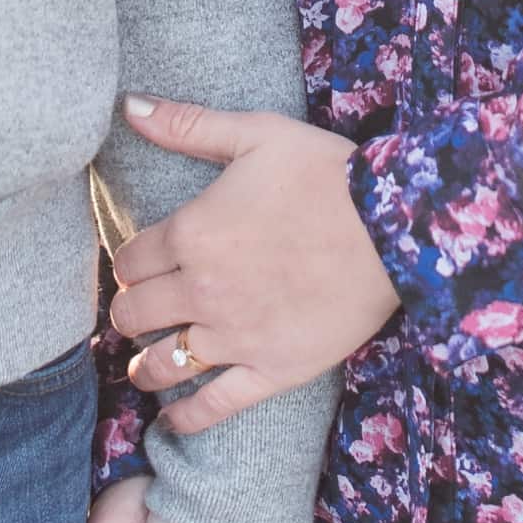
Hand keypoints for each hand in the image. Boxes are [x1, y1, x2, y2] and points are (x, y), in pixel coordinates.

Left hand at [112, 98, 399, 436]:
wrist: (395, 226)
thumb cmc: (325, 173)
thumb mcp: (256, 134)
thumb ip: (187, 124)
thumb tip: (127, 104)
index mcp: (192, 233)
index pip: (129, 260)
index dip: (127, 263)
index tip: (136, 266)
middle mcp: (202, 290)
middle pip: (135, 314)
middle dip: (129, 312)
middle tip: (138, 311)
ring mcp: (235, 336)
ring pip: (163, 364)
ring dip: (144, 365)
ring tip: (143, 364)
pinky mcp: (271, 371)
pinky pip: (213, 407)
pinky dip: (185, 417)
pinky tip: (172, 418)